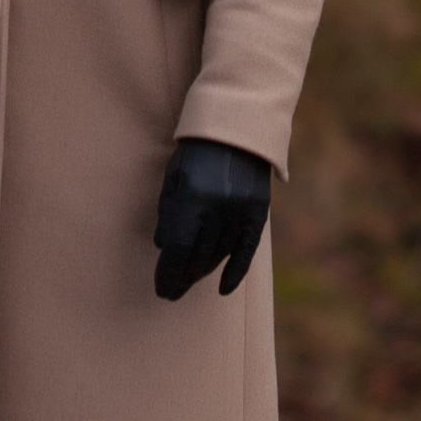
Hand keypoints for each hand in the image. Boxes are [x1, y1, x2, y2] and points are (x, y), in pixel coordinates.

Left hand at [153, 138, 271, 300]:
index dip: (169, 271)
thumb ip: (168, 210)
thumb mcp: (175, 174)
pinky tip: (224, 288)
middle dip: (182, 277)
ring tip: (189, 284)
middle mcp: (219, 207)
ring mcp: (241, 210)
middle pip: (198, 255)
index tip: (161, 288)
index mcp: (193, 196)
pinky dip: (236, 271)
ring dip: (202, 273)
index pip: (179, 247)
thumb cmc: (198, 149)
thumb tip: (162, 246)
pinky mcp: (258, 211)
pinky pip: (247, 250)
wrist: (238, 126)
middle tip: (171, 293)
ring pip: (220, 254)